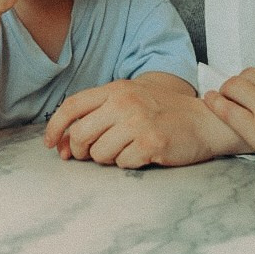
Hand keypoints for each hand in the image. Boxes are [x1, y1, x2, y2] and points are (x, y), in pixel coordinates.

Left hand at [42, 74, 245, 167]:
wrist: (204, 120)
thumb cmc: (163, 113)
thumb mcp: (130, 101)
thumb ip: (99, 115)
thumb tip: (61, 145)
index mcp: (117, 89)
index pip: (72, 105)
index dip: (55, 127)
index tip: (50, 144)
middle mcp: (125, 102)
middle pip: (79, 135)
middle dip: (81, 151)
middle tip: (95, 153)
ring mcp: (138, 121)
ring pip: (99, 154)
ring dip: (109, 159)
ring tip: (128, 149)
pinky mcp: (151, 142)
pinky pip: (122, 164)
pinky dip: (129, 164)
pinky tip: (144, 153)